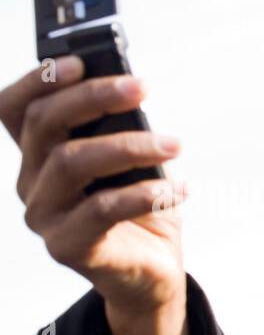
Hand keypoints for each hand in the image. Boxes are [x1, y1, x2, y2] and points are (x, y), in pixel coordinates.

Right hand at [0, 56, 186, 316]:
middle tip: (141, 87)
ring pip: (72, 162)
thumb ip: (121, 131)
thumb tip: (131, 92)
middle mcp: (32, 183)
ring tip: (174, 144)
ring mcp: (45, 216)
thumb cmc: (142, 211)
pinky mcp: (67, 246)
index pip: (15, 109)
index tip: (78, 60)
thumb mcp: (133, 163)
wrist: (152, 274)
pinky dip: (144, 193)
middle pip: (44, 125)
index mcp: (39, 156)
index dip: (38, 80)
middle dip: (93, 98)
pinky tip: (178, 189)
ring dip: (129, 146)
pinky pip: (101, 209)